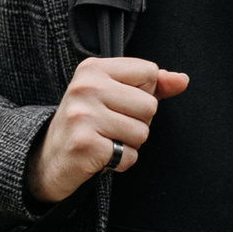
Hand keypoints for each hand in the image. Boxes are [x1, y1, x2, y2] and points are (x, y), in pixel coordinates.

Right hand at [29, 55, 188, 204]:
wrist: (50, 158)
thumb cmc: (88, 122)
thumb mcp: (115, 94)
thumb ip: (151, 85)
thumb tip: (182, 80)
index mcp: (93, 68)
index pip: (149, 72)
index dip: (143, 93)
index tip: (118, 103)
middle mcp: (85, 87)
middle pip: (150, 105)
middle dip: (138, 123)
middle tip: (111, 126)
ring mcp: (82, 116)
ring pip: (142, 132)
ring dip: (129, 144)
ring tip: (106, 140)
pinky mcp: (84, 145)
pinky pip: (130, 156)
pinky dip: (121, 162)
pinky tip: (101, 156)